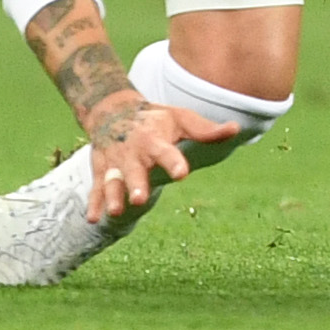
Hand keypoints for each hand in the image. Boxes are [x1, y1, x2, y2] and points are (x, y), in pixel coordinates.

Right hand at [81, 95, 239, 223]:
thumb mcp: (180, 118)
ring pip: (112, 181)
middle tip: (140, 199)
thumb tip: (236, 129)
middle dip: (136, 184)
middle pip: (135, 170)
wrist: (113, 110)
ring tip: (116, 212)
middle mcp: (132, 152)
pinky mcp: (100, 171)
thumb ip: (205, 130)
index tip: (182, 173)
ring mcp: (114, 163)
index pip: (165, 151)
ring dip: (113, 196)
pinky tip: (93, 218)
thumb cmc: (156, 119)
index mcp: (154, 139)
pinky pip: (96, 189)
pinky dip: (93, 203)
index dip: (173, 162)